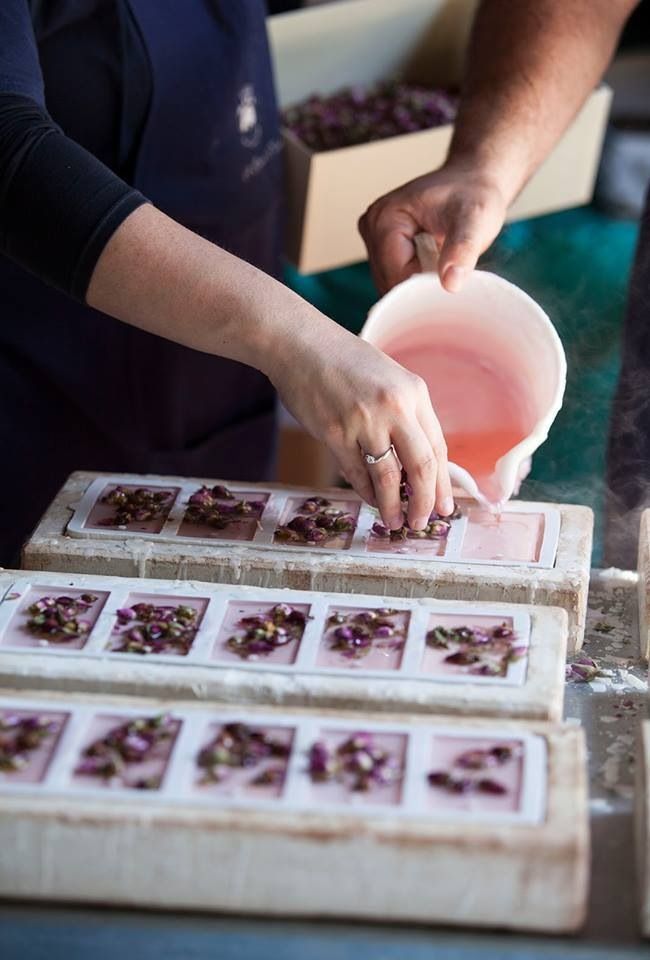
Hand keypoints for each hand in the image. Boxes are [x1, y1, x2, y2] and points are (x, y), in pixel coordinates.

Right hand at [269, 326, 452, 530]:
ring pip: (388, 477)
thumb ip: (405, 415)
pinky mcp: (335, 432)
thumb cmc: (344, 363)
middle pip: (421, 466)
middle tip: (422, 522)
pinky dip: (366, 492)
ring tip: (396, 523)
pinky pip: (356, 472)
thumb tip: (418, 464)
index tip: (444, 506)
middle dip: (425, 501)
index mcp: (414, 392)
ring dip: (393, 505)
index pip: (438, 448)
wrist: (301, 344)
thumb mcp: (388, 380)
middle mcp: (394, 407)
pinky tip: (371, 501)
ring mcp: (364, 421)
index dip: (443, 483)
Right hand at [358, 162, 507, 293]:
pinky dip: (413, 279)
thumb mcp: (475, 220)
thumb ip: (462, 250)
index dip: (423, 286)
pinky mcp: (380, 245)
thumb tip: (451, 283)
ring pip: (389, 282)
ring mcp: (373, 236)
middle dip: (418, 287)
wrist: (472, 182)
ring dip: (416, 285)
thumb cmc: (473, 194)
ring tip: (441, 264)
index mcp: (385, 217)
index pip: (395, 274)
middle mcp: (372, 226)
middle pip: (388, 280)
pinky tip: (432, 265)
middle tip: (449, 271)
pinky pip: (392, 276)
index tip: (451, 279)